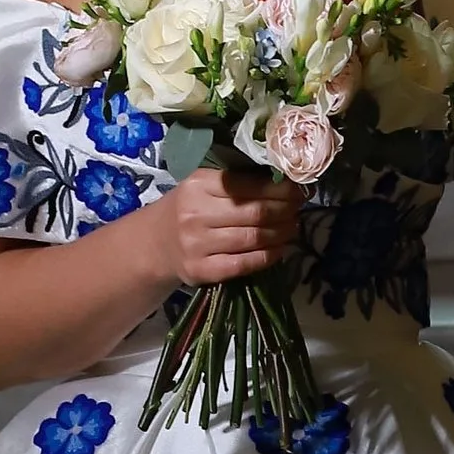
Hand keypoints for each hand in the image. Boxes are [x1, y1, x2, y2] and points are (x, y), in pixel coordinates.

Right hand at [154, 163, 300, 287]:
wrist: (153, 244)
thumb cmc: (187, 210)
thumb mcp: (202, 187)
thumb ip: (235, 183)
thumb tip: (284, 183)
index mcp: (198, 185)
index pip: (247, 185)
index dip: (279, 189)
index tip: (298, 190)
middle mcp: (196, 214)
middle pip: (255, 212)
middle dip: (285, 210)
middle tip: (299, 209)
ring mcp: (197, 244)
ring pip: (253, 238)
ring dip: (281, 233)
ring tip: (293, 227)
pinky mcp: (201, 270)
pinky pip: (244, 263)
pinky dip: (268, 257)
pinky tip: (280, 250)